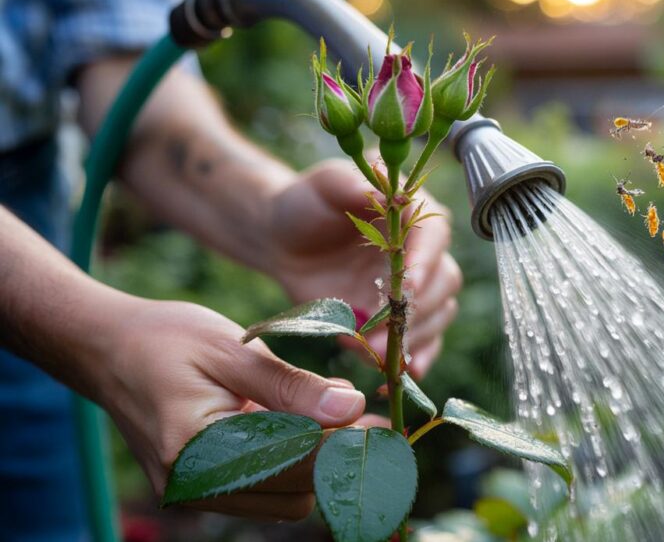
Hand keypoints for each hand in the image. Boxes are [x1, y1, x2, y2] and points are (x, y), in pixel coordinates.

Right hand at [96, 298, 379, 519]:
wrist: (106, 349)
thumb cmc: (165, 339)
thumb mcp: (232, 348)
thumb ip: (291, 384)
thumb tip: (351, 406)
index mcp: (197, 446)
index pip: (294, 464)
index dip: (345, 445)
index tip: (382, 423)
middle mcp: (194, 483)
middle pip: (296, 495)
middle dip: (337, 458)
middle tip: (366, 415)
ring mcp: (196, 492)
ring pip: (285, 501)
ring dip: (318, 464)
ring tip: (341, 415)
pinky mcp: (202, 488)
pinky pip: (265, 491)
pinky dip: (294, 464)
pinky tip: (310, 424)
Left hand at [264, 159, 462, 377]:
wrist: (285, 241)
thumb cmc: (305, 205)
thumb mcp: (323, 185)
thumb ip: (348, 183)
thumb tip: (380, 192)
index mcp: (414, 213)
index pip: (434, 236)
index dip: (424, 263)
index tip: (405, 287)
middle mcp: (424, 251)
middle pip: (442, 281)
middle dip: (414, 310)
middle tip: (382, 331)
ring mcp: (416, 287)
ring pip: (438, 314)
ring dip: (413, 337)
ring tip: (378, 354)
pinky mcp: (402, 317)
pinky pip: (424, 341)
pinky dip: (419, 357)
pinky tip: (406, 373)